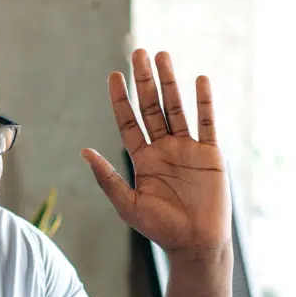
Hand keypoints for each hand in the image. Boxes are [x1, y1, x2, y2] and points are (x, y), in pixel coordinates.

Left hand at [83, 50, 230, 253]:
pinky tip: (199, 80)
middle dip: (145, 81)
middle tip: (139, 53)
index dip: (121, 100)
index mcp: (143, 159)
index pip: (129, 123)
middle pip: (152, 108)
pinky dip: (204, 102)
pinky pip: (207, 122)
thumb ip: (107, 178)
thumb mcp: (128, 204)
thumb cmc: (160, 228)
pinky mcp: (210, 154)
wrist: (195, 243)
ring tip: (163, 56)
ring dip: (170, 82)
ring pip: (177, 109)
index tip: (114, 76)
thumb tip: (84, 151)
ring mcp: (187, 149)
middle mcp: (163, 149)